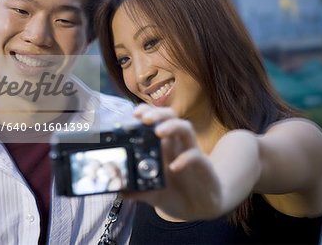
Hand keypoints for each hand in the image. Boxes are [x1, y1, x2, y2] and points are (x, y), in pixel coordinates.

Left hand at [121, 104, 222, 220]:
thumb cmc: (175, 193)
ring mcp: (191, 152)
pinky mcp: (203, 166)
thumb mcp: (153, 193)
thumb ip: (137, 190)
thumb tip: (118, 192)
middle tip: (145, 119)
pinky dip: (184, 158)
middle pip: (171, 117)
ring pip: (186, 128)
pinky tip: (174, 167)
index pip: (156, 120)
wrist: (199, 209)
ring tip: (159, 132)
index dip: (146, 112)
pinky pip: (195, 156)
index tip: (134, 115)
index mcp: (163, 144)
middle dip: (158, 114)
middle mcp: (177, 143)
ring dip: (172, 126)